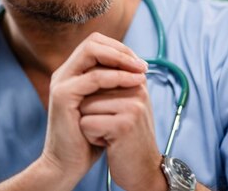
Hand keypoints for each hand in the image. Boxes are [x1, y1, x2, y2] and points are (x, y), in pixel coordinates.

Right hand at [39, 32, 147, 186]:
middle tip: (142, 64)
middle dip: (121, 49)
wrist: (68, 165)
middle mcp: (64, 73)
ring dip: (121, 59)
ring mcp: (61, 83)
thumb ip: (112, 86)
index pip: (96, 44)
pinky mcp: (63, 96)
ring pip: (91, 52)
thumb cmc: (88, 139)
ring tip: (142, 71)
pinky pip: (93, 77)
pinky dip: (116, 77)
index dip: (120, 48)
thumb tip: (139, 68)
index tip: (140, 63)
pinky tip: (133, 83)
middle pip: (92, 42)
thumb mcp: (103, 107)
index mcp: (72, 73)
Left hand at [79, 68, 166, 190]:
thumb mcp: (123, 103)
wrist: (143, 170)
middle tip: (110, 125)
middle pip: (88, 88)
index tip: (108, 111)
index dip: (93, 94)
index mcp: (136, 79)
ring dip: (90, 123)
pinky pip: (86, 123)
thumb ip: (112, 81)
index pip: (97, 71)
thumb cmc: (127, 136)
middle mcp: (137, 89)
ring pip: (84, 105)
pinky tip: (108, 143)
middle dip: (90, 109)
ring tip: (110, 134)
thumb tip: (89, 57)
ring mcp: (132, 106)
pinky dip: (91, 136)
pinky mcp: (123, 125)